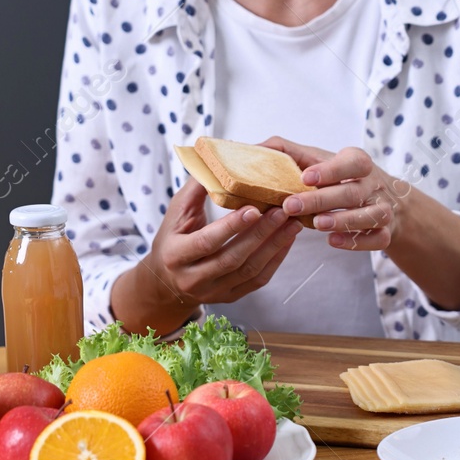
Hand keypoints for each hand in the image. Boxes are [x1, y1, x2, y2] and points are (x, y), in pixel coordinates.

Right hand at [144, 177, 302, 307]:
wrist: (166, 280)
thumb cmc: (173, 237)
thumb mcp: (175, 212)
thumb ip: (196, 189)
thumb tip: (216, 162)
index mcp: (175, 255)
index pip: (206, 242)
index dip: (231, 227)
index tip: (255, 208)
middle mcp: (193, 278)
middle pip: (232, 258)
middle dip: (260, 234)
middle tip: (282, 211)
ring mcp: (213, 291)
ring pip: (249, 271)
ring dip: (274, 246)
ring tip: (292, 223)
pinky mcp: (230, 297)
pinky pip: (257, 280)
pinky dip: (275, 259)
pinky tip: (287, 240)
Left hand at [266, 137, 403, 250]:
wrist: (386, 198)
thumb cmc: (341, 177)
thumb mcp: (320, 159)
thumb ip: (287, 152)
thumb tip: (252, 149)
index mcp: (358, 163)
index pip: (351, 162)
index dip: (330, 170)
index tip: (304, 177)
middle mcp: (374, 185)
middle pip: (352, 192)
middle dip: (322, 199)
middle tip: (292, 206)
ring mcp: (383, 209)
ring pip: (370, 215)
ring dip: (343, 220)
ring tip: (316, 224)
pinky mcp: (385, 232)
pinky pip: (377, 239)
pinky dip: (357, 242)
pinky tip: (333, 241)